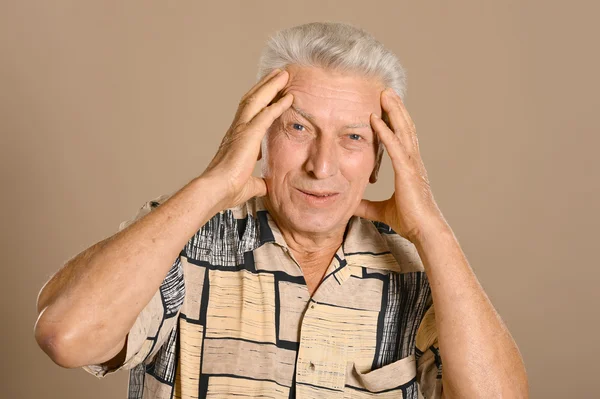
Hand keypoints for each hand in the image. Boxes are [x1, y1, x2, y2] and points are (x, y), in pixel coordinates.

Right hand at [201, 69, 292, 208]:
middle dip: (266, 85)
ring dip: (271, 86)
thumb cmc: (228, 190)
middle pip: (252, 100)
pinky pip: (266, 114)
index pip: (251, 114)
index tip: (272, 93)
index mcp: (237, 139)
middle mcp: (237, 130)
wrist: (217, 191)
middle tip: (279, 74)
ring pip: (257, 100)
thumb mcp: (249, 186)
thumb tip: (265, 186)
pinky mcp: (248, 135)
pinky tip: (289, 97)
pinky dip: (278, 104)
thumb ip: (258, 182)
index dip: (261, 101)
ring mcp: (241, 130)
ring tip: (284, 74)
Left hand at [354, 88, 445, 242]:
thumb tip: (351, 205)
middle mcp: (412, 161)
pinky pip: (394, 146)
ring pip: (403, 130)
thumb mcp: (380, 210)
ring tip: (385, 93)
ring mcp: (411, 164)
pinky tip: (375, 119)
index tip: (386, 106)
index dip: (395, 121)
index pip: (401, 137)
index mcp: (408, 167)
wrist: (424, 230)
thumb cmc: (408, 221)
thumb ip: (366, 204)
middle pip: (404, 127)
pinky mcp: (407, 171)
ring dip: (393, 111)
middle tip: (386, 90)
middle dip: (396, 108)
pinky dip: (385, 131)